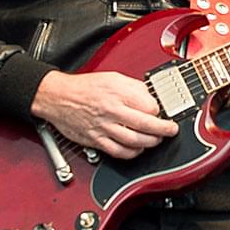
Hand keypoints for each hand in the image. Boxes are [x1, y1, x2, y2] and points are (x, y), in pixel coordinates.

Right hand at [30, 70, 179, 158]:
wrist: (58, 97)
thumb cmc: (84, 87)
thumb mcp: (113, 77)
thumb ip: (133, 87)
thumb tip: (150, 96)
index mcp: (118, 93)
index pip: (149, 106)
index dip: (159, 111)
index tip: (163, 112)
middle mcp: (112, 111)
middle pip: (145, 125)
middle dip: (163, 130)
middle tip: (171, 130)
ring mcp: (104, 128)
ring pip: (134, 141)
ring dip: (150, 142)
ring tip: (157, 139)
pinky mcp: (96, 140)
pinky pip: (119, 152)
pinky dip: (132, 153)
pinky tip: (138, 149)